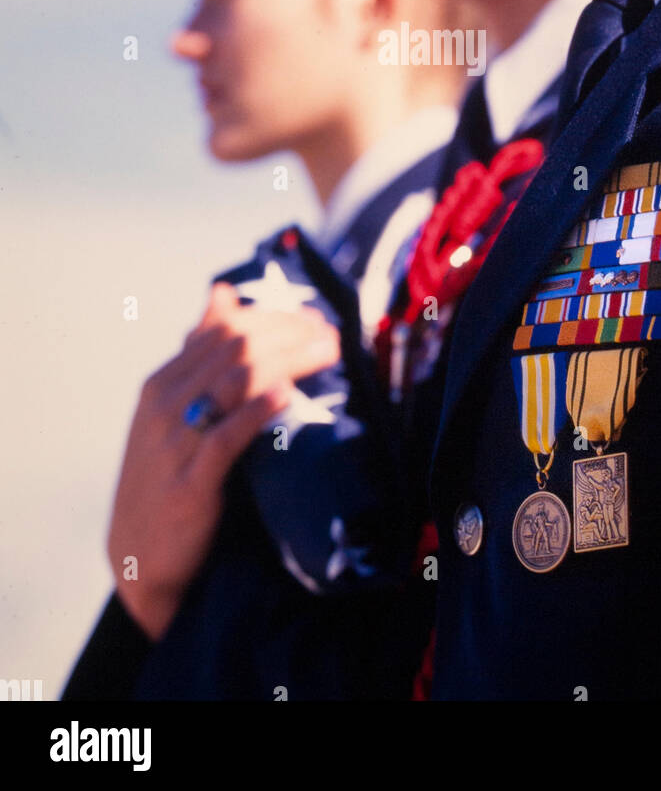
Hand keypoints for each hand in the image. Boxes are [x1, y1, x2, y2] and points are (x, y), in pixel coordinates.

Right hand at [108, 283, 339, 639]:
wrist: (140, 556)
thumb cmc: (167, 475)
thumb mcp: (173, 411)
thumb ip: (200, 355)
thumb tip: (222, 292)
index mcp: (162, 383)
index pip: (224, 330)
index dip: (275, 318)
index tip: (315, 319)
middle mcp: (165, 405)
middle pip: (236, 348)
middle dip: (290, 333)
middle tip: (331, 333)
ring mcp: (175, 444)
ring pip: (236, 381)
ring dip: (289, 359)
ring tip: (327, 351)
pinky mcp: (190, 485)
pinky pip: (226, 438)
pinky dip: (257, 410)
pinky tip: (286, 394)